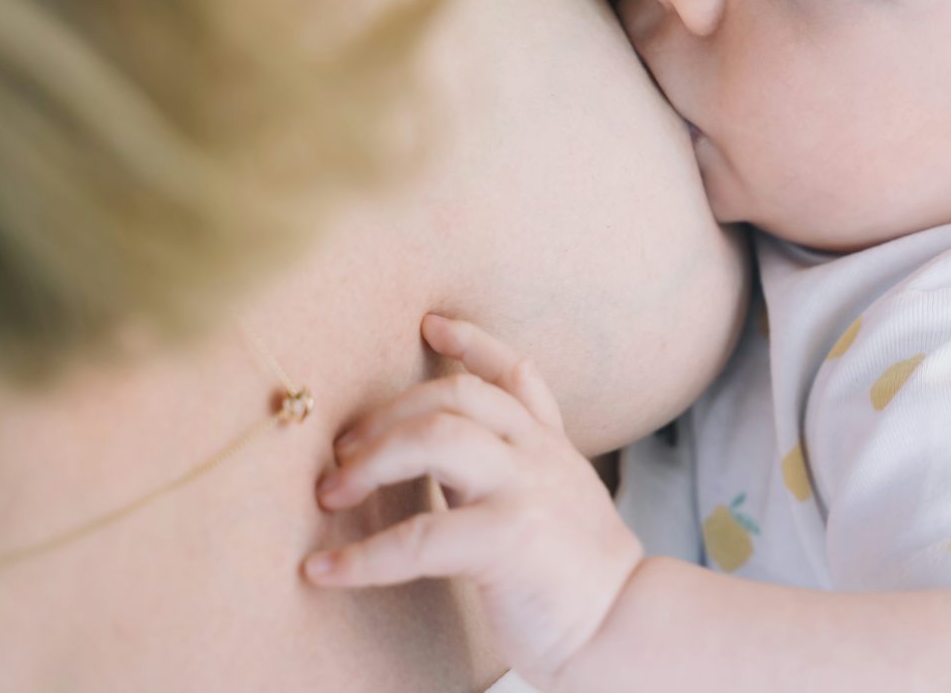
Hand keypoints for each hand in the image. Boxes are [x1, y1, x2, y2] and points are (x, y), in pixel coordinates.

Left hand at [304, 314, 640, 688]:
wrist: (625, 625)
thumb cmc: (577, 578)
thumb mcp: (557, 503)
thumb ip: (512, 473)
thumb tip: (440, 469)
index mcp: (549, 446)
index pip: (515, 372)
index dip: (473, 341)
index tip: (431, 324)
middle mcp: (538, 454)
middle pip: (456, 394)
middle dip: (387, 414)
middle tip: (342, 451)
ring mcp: (525, 488)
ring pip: (435, 438)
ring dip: (369, 461)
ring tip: (330, 493)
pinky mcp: (508, 537)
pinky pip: (419, 536)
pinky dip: (362, 556)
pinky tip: (325, 569)